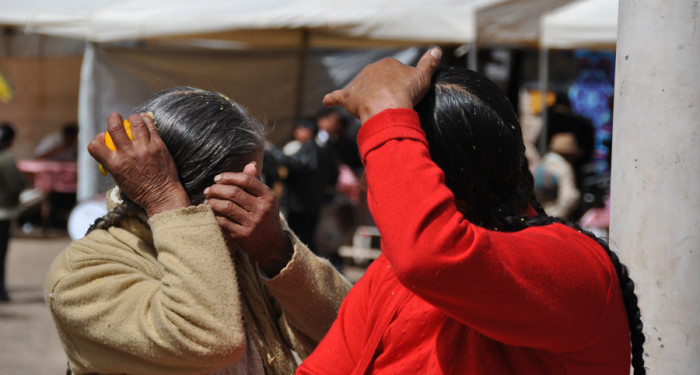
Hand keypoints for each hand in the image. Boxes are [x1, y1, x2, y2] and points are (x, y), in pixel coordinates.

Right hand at [88, 112, 189, 215]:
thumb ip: (114, 162)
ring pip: (135, 122)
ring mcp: (144, 149)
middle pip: (115, 127)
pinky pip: (151, 127)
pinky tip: (144, 120)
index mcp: (115, 165)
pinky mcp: (158, 146)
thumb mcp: (119, 179)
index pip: (95, 145)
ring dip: (132, 118)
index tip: (103, 138)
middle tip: (115, 118)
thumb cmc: (140, 191)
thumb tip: (111, 147)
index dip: (97, 138)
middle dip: (113, 118)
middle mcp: (128, 154)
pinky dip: (146, 120)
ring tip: (133, 119)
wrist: (162, 196)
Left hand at [205, 163, 292, 275]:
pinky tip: (212, 212)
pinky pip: (223, 221)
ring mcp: (253, 223)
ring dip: (213, 201)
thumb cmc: (266, 218)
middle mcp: (262, 209)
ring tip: (208, 200)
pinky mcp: (243, 235)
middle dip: (217, 189)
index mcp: (268, 196)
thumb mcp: (266, 200)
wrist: (272, 246)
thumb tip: (248, 164)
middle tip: (208, 189)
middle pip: (234, 193)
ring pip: (226, 206)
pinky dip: (215, 215)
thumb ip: (256, 182)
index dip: (229, 177)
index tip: (217, 178)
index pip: (246, 180)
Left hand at [323, 47, 441, 123]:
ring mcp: (358, 83)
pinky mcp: (348, 97)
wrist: (388, 107)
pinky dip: (331, 98)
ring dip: (365, 98)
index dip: (399, 86)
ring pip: (360, 90)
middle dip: (383, 92)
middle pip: (376, 82)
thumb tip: (437, 51)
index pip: (393, 74)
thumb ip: (429, 63)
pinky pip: (337, 96)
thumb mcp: (423, 77)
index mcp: (387, 64)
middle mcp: (370, 70)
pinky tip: (326, 101)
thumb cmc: (406, 92)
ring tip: (374, 111)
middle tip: (392, 106)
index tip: (404, 96)